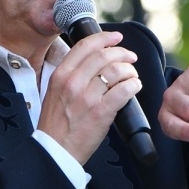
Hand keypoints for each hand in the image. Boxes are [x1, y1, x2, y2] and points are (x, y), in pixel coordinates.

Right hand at [38, 31, 141, 163]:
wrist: (54, 151)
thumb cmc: (56, 125)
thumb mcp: (54, 93)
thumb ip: (70, 75)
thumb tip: (93, 62)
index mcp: (60, 75)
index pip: (85, 46)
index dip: (104, 38)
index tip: (116, 38)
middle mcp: (72, 82)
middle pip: (104, 55)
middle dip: (122, 53)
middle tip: (130, 57)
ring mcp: (87, 97)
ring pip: (116, 70)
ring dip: (129, 70)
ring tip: (132, 76)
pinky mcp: (101, 112)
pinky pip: (124, 90)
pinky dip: (133, 85)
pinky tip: (134, 87)